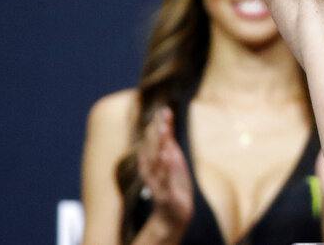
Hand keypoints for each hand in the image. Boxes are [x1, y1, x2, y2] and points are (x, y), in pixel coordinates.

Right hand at [136, 106, 193, 230]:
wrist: (173, 213)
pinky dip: (165, 170)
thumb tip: (164, 112)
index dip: (157, 126)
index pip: (151, 140)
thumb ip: (166, 137)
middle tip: (162, 116)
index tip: (164, 110)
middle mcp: (151, 170)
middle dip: (157, 133)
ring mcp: (158, 183)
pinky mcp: (166, 196)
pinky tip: (167, 157)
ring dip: (159, 146)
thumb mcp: (171, 156)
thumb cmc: (172, 181)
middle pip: (152, 149)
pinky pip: (165, 182)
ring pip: (156, 163)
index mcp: (152, 160)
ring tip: (164, 130)